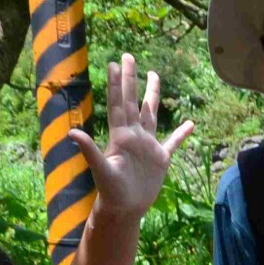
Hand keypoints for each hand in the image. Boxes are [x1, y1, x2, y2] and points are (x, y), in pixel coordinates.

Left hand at [69, 55, 193, 220]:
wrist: (124, 208)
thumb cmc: (110, 191)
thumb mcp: (100, 170)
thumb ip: (89, 150)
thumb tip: (72, 133)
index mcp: (121, 135)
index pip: (117, 103)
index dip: (115, 83)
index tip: (114, 63)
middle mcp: (134, 135)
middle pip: (132, 101)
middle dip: (131, 79)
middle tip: (128, 56)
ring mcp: (148, 145)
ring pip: (150, 113)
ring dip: (152, 95)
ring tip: (154, 75)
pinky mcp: (160, 159)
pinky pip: (173, 143)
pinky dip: (181, 134)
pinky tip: (191, 124)